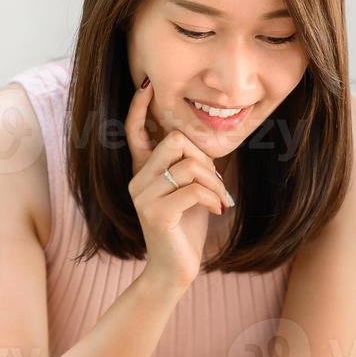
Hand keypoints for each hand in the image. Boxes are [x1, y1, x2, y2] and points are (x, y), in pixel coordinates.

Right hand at [124, 76, 229, 290]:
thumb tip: (196, 142)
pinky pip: (193, 189)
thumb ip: (186, 166)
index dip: (139, 109)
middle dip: (205, 158)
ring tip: (221, 199)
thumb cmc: (184, 229)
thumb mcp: (186, 191)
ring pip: (188, 164)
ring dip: (215, 181)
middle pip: (175, 141)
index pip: (134, 133)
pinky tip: (218, 210)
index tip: (147, 85)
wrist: (173, 271)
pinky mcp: (155, 213)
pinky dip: (213, 197)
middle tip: (216, 182)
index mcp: (142, 172)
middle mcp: (136, 180)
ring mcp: (143, 197)